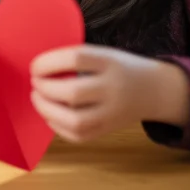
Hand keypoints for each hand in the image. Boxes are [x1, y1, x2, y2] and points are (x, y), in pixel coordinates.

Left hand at [30, 45, 189, 142]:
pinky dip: (57, 127)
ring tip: (37, 99)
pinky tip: (50, 115)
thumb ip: (75, 59)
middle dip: (45, 88)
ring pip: (75, 120)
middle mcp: (113, 88)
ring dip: (47, 110)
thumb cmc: (118, 68)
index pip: (76, 59)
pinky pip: (78, 135)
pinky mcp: (108, 130)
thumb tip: (37, 68)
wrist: (154, 90)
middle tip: (35, 83)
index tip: (35, 66)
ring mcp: (112, 113)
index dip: (48, 62)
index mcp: (110, 62)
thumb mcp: (104, 54)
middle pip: (73, 92)